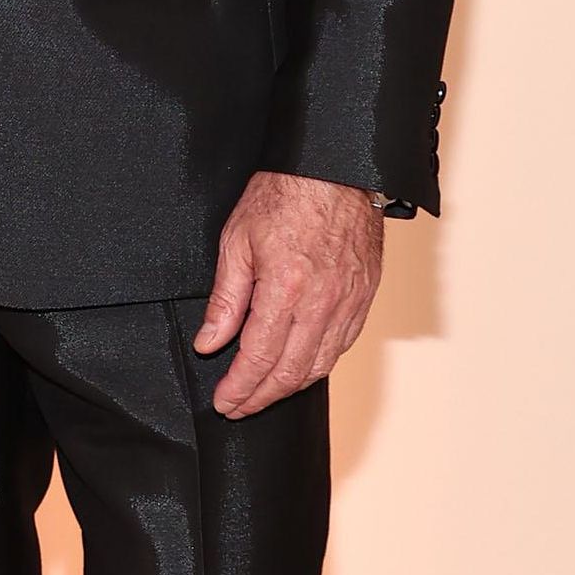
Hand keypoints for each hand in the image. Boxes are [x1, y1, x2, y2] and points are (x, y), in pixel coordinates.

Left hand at [192, 173, 384, 419]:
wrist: (334, 167)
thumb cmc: (284, 194)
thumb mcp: (236, 241)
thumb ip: (225, 300)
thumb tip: (210, 342)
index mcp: (285, 290)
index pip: (258, 358)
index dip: (239, 388)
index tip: (224, 402)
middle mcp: (322, 303)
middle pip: (291, 372)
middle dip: (261, 397)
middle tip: (238, 407)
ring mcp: (349, 302)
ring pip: (321, 365)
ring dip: (290, 387)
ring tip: (264, 394)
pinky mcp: (365, 296)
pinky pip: (342, 344)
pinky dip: (319, 365)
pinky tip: (301, 368)